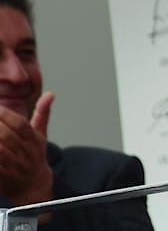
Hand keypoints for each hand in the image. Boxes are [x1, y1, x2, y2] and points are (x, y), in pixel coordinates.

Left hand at [0, 92, 53, 206]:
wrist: (34, 187)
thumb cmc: (35, 157)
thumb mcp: (41, 135)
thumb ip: (42, 114)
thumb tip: (49, 94)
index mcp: (34, 140)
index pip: (20, 124)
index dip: (5, 114)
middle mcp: (25, 153)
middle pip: (7, 136)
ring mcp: (14, 166)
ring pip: (0, 151)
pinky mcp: (3, 178)